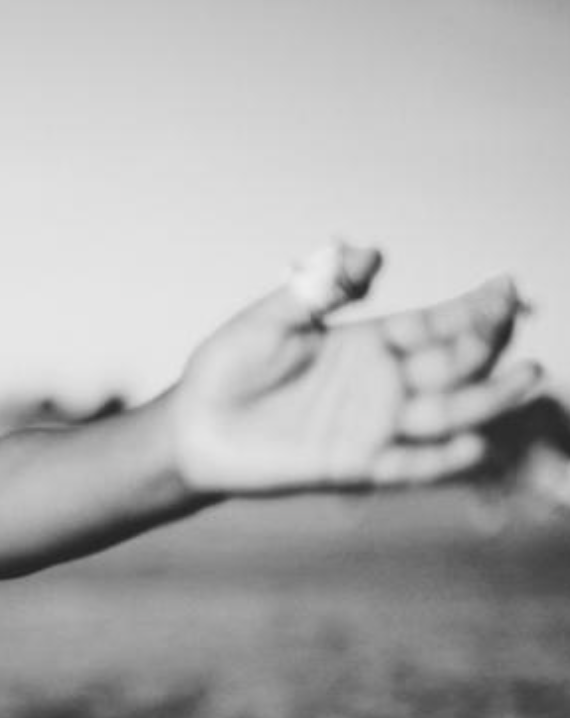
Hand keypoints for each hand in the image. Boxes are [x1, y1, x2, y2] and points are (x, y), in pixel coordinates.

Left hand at [171, 243, 540, 495]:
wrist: (190, 428)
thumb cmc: (225, 370)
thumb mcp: (269, 319)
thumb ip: (317, 289)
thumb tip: (365, 253)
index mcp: (362, 346)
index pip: (429, 326)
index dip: (468, 309)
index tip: (505, 288)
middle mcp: (377, 385)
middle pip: (447, 367)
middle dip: (485, 349)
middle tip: (520, 333)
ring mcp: (368, 425)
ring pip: (441, 413)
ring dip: (484, 401)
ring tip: (527, 382)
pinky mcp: (350, 463)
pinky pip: (403, 464)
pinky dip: (437, 459)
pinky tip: (471, 446)